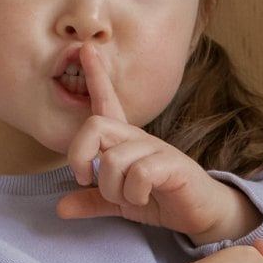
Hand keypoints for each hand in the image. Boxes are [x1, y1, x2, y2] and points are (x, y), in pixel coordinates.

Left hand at [56, 42, 258, 241]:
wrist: (201, 213)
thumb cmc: (161, 200)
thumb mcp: (121, 202)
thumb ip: (92, 202)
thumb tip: (61, 208)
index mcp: (126, 142)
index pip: (107, 102)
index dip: (96, 76)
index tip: (85, 49)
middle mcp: (139, 138)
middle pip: (96, 125)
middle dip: (79, 155)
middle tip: (83, 179)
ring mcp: (157, 149)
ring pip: (114, 160)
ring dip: (113, 189)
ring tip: (128, 198)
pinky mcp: (172, 165)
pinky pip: (140, 173)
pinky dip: (134, 194)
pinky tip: (143, 198)